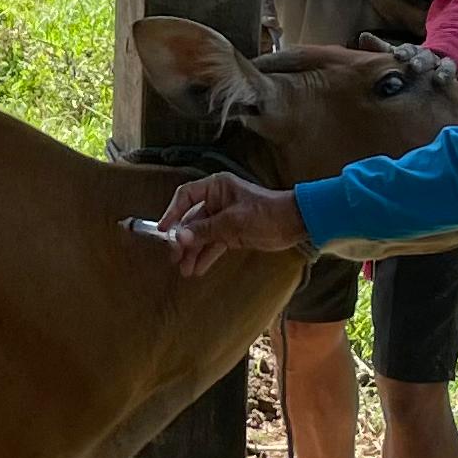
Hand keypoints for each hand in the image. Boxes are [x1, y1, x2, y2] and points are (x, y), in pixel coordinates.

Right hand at [152, 176, 306, 275]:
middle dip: (183, 239)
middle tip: (174, 257)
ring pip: (201, 235)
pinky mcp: (232, 233)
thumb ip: (204, 230)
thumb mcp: (232, 222)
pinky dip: (206, 256)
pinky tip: (197, 269)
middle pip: (191, 219)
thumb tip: (178, 237)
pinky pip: (213, 244)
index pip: (185, 196)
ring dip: (193, 252)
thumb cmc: (265, 214)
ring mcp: (224, 218)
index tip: (163, 231)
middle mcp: (217, 200)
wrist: (294, 224)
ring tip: (184, 270)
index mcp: (216, 187)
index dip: (172, 212)